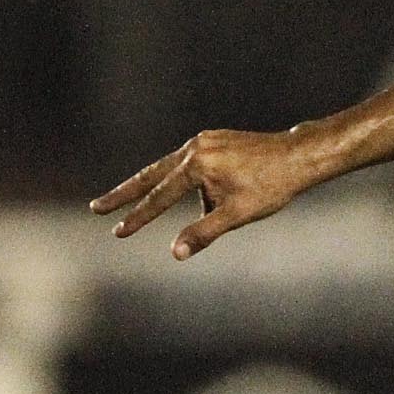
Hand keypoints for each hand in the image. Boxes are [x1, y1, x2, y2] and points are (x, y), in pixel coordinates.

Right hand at [91, 129, 310, 259]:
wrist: (297, 157)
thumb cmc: (271, 187)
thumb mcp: (237, 215)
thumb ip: (204, 233)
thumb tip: (175, 253)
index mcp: (197, 165)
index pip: (160, 198)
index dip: (138, 218)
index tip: (117, 231)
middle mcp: (194, 148)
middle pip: (150, 176)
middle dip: (124, 194)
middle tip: (96, 208)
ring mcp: (202, 141)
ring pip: (170, 169)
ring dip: (156, 189)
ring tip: (157, 207)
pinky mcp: (211, 140)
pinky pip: (189, 164)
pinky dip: (183, 181)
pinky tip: (203, 193)